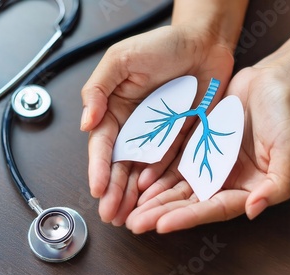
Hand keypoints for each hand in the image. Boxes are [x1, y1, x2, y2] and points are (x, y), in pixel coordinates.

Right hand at [80, 25, 234, 225]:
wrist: (204, 42)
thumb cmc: (161, 44)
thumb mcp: (121, 59)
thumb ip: (98, 89)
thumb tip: (86, 122)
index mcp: (114, 109)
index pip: (103, 144)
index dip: (99, 168)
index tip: (97, 189)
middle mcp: (134, 126)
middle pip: (121, 164)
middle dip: (114, 190)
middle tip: (111, 214)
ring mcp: (158, 135)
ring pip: (143, 170)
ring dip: (134, 194)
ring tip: (129, 216)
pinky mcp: (181, 137)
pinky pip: (171, 163)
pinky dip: (162, 181)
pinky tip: (154, 197)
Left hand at [125, 66, 289, 232]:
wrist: (272, 81)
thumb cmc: (286, 114)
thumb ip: (277, 183)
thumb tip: (253, 210)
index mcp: (248, 188)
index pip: (214, 208)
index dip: (188, 217)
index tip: (161, 225)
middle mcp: (226, 181)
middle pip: (190, 203)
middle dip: (162, 214)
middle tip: (134, 224)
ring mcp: (210, 164)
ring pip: (177, 187)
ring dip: (154, 200)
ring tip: (129, 211)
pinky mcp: (197, 147)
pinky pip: (174, 163)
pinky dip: (157, 174)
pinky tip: (137, 182)